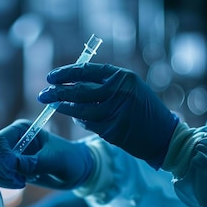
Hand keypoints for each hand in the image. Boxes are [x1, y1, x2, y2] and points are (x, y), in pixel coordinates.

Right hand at [0, 119, 93, 189]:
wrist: (77, 171)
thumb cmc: (69, 159)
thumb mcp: (52, 160)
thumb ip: (30, 162)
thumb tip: (6, 162)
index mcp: (21, 129)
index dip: (1, 157)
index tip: (12, 170)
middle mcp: (14, 139)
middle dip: (2, 170)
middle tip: (19, 180)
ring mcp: (12, 154)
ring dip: (4, 178)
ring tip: (21, 182)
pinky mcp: (12, 167)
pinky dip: (5, 182)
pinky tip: (20, 183)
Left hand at [38, 63, 178, 167]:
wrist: (164, 135)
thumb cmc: (144, 109)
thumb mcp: (130, 88)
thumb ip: (105, 83)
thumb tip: (72, 81)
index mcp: (122, 77)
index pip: (86, 71)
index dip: (65, 74)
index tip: (51, 77)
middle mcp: (118, 92)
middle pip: (79, 90)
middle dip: (57, 91)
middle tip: (43, 93)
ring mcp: (115, 112)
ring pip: (79, 109)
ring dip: (62, 107)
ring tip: (51, 104)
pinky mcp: (112, 131)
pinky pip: (88, 124)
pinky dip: (78, 119)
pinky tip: (73, 117)